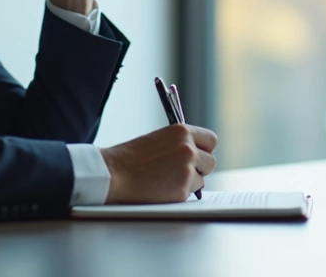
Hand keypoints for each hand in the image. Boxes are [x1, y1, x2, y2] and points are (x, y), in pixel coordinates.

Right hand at [99, 124, 217, 203]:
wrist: (113, 173)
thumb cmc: (130, 157)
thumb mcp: (159, 140)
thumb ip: (179, 144)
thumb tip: (196, 155)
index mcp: (182, 131)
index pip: (211, 140)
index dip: (204, 149)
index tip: (198, 155)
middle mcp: (188, 148)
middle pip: (211, 161)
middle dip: (200, 168)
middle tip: (182, 171)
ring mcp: (187, 169)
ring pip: (202, 179)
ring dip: (189, 181)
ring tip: (166, 179)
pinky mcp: (182, 188)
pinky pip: (191, 193)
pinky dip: (180, 192)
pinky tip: (162, 188)